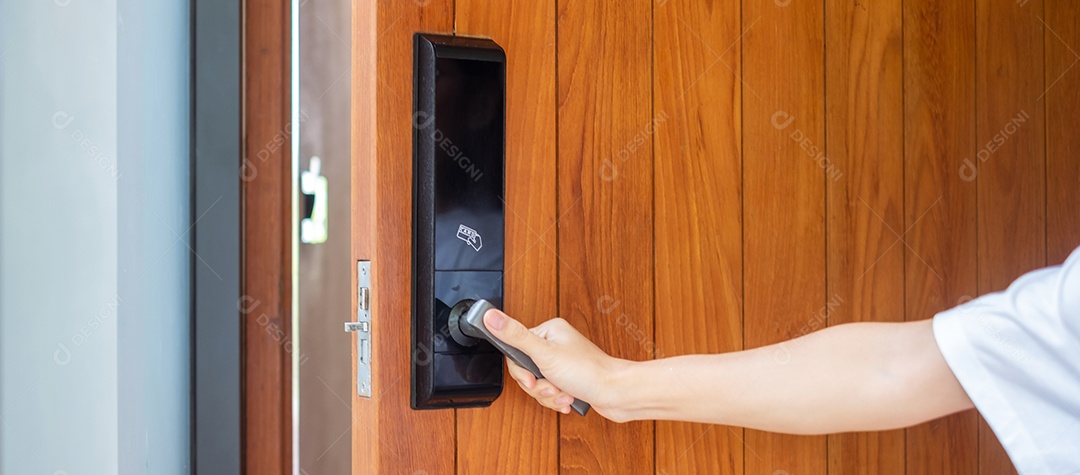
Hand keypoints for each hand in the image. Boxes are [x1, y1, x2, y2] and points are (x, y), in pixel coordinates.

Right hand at [483, 309, 625, 417]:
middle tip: (552, 386)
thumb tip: (490, 316)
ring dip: (549, 395)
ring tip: (564, 393)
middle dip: (538, 386)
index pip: (516, 350)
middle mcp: (555, 344)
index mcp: (549, 331)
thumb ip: (515, 335)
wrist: (616, 394)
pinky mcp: (568, 379)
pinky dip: (557, 399)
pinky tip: (569, 399)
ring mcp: (562, 363)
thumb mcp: (544, 354)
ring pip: (537, 384)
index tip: (530, 378)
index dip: (520, 370)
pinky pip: (550, 392)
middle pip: (526, 370)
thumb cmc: (588, 372)